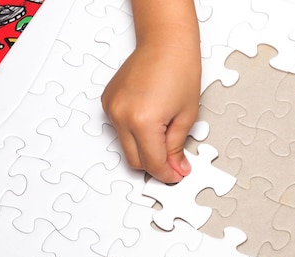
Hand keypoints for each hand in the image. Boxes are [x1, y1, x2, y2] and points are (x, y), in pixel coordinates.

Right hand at [101, 42, 200, 182]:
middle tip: (174, 163)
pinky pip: (120, 130)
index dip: (168, 174)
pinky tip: (152, 123)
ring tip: (165, 137)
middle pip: (136, 160)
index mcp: (143, 121)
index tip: (177, 175)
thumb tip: (176, 167)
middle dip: (156, 166)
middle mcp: (122, 116)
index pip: (153, 163)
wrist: (165, 43)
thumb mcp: (186, 116)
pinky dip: (135, 134)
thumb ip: (177, 147)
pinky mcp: (107, 102)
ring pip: (126, 147)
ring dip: (145, 150)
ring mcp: (111, 108)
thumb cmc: (179, 70)